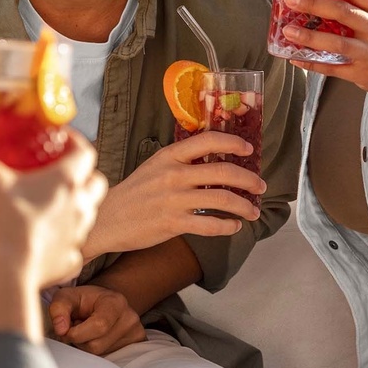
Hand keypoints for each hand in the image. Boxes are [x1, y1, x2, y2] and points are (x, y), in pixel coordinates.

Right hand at [0, 123, 107, 289]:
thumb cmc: (4, 223)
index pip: (86, 152)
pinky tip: (48, 242)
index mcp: (66, 180)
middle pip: (96, 182)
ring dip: (76, 208)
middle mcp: (80, 204)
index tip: (61, 140)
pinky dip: (65, 244)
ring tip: (52, 207)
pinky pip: (75, 248)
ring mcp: (79, 233)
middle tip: (61, 174)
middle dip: (84, 176)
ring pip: (89, 214)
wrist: (10, 271)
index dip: (76, 142)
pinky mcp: (71, 259)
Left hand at [49, 285, 145, 354]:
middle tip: (78, 328)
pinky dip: (99, 353)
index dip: (77, 333)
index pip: (98, 326)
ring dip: (87, 348)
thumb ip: (59, 308)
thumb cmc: (83, 301)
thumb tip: (61, 330)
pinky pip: (110, 360)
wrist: (103, 302)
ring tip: (88, 333)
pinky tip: (98, 339)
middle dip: (80, 341)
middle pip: (97, 345)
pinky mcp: (136, 344)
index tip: (67, 329)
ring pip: (101, 355)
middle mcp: (130, 317)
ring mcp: (135, 332)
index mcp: (115, 302)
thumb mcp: (67, 297)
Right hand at [84, 131, 265, 258]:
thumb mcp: (155, 166)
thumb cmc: (134, 193)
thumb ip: (181, 161)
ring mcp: (174, 199)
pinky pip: (209, 224)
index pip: (208, 141)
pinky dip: (227, 226)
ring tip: (252, 211)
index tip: (248, 149)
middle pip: (223, 172)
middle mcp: (174, 174)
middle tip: (260, 186)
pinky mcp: (172, 223)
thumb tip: (213, 159)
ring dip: (243, 206)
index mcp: (169, 156)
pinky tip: (233, 226)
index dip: (233, 143)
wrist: (107, 219)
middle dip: (248, 179)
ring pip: (221, 199)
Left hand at [282, 0, 367, 96]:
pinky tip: (295, 57)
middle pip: (344, 13)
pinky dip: (312, 63)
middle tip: (291, 0)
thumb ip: (351, 2)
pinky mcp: (361, 73)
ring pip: (338, 44)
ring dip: (310, 38)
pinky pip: (333, 68)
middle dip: (314, 5)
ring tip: (289, 31)